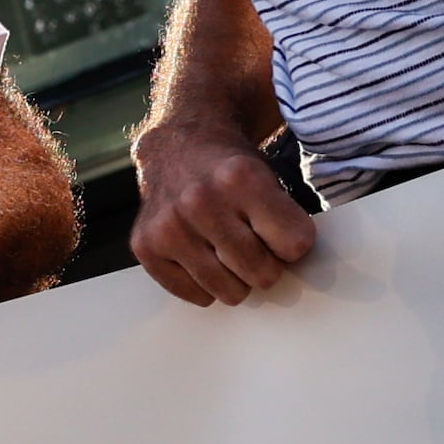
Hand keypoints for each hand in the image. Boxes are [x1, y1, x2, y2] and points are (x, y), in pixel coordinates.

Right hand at [131, 117, 318, 305]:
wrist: (177, 147)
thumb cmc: (228, 170)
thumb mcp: (267, 177)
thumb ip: (285, 220)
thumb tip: (298, 275)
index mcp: (240, 178)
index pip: (295, 245)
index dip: (293, 243)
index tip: (281, 232)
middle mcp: (200, 202)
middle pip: (263, 273)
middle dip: (266, 264)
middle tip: (255, 244)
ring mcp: (169, 227)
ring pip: (230, 292)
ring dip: (236, 279)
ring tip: (228, 251)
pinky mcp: (146, 246)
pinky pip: (196, 296)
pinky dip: (205, 285)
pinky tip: (202, 256)